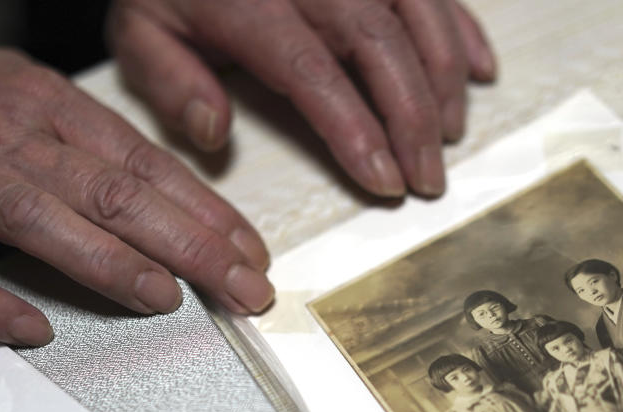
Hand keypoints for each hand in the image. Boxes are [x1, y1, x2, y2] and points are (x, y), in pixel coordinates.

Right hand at [0, 46, 271, 346]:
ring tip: (166, 298)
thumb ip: (87, 139)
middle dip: (191, 245)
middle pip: (114, 192)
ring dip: (110, 263)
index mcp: (43, 102)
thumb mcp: (21, 92)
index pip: (146, 162)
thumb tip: (165, 192)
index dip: (206, 211)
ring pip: (41, 220)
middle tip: (241, 286)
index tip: (248, 250)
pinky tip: (33, 329)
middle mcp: (3, 136)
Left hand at [107, 0, 495, 197]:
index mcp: (247, 2)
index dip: (356, 130)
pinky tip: (480, 70)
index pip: (312, 72)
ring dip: (443, 78)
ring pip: (415, 12)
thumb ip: (170, 82)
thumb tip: (214, 132)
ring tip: (450, 136)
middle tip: (430, 179)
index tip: (384, 181)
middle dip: (413, 118)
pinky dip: (462, 28)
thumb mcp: (142, 29)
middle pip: (378, 45)